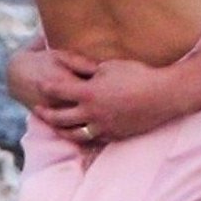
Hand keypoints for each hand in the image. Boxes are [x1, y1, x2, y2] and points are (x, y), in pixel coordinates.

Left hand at [7, 43, 182, 142]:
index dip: (46, 87)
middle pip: (60, 118)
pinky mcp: (114, 135)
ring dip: (60, 130)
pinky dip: (82, 136)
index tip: (39, 84)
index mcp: (89, 93)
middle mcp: (92, 114)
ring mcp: (103, 127)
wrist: (163, 95)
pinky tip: (78, 131)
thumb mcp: (108, 66)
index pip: (58, 91)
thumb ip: (84, 67)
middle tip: (37, 110)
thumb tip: (65, 62)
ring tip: (54, 125)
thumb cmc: (137, 74)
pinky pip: (93, 138)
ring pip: (74, 134)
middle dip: (46, 114)